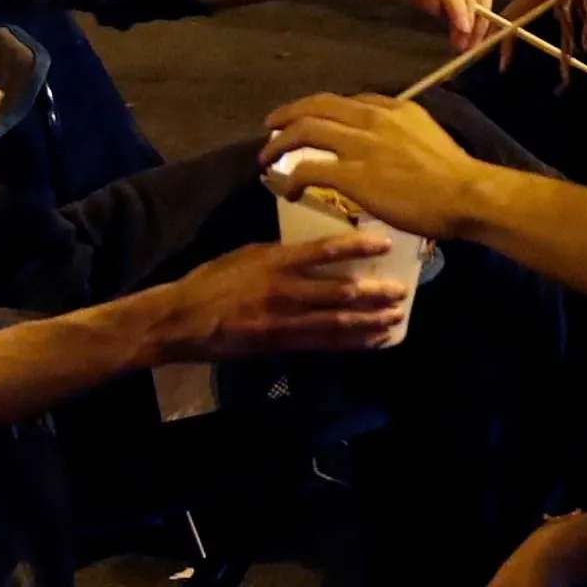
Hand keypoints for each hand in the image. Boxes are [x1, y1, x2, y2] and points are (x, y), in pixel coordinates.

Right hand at [137, 232, 413, 362]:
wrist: (183, 320)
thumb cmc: (213, 281)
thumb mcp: (247, 254)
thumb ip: (282, 254)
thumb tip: (315, 251)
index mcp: (276, 261)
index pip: (324, 251)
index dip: (358, 247)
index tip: (385, 242)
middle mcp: (285, 291)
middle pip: (340, 293)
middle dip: (375, 293)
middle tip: (403, 291)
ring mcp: (285, 321)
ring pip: (337, 324)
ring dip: (371, 322)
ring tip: (396, 318)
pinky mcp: (281, 344)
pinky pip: (324, 344)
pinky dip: (351, 342)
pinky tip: (371, 340)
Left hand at [260, 92, 502, 241]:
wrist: (466, 195)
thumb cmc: (456, 176)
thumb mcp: (430, 137)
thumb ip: (407, 136)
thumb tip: (395, 149)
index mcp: (394, 109)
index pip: (348, 102)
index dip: (322, 110)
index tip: (311, 121)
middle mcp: (373, 119)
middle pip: (318, 106)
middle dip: (289, 114)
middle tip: (271, 126)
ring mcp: (361, 145)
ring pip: (305, 131)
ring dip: (280, 144)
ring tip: (267, 157)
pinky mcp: (352, 175)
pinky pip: (309, 170)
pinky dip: (292, 179)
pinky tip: (288, 192)